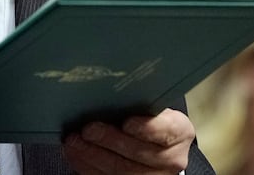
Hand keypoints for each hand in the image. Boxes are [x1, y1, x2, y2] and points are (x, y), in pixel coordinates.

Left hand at [61, 109, 193, 173]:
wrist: (157, 144)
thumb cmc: (150, 118)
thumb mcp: (153, 106)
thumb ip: (139, 101)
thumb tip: (106, 88)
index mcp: (179, 132)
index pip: (166, 130)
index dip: (146, 128)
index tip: (126, 122)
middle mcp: (171, 158)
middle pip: (138, 153)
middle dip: (109, 141)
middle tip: (88, 130)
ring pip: (121, 171)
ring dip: (92, 156)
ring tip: (74, 142)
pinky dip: (87, 167)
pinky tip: (75, 154)